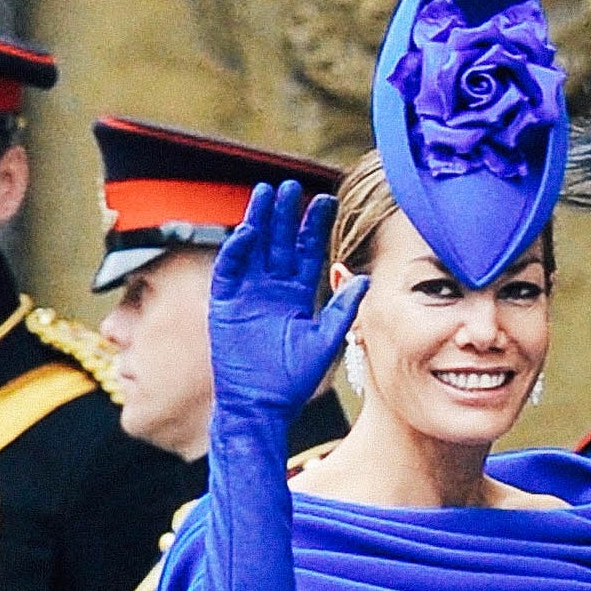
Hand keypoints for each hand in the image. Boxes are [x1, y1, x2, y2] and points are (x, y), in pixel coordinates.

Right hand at [210, 180, 366, 415]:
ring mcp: (247, 294)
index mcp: (297, 295)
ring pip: (253, 248)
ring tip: (266, 192)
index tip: (325, 200)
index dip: (314, 227)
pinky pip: (230, 270)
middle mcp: (272, 289)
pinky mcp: (225, 304)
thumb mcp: (325, 342)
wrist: (261, 404)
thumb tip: (366, 279)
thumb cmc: (293, 380)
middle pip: (279, 242)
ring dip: (258, 221)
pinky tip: (247, 230)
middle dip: (285, 215)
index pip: (306, 252)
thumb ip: (342, 310)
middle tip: (292, 186)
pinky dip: (236, 250)